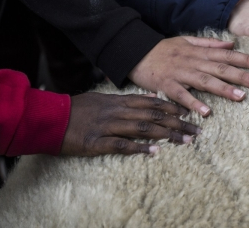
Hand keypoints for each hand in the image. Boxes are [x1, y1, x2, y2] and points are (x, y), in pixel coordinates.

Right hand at [60, 92, 199, 155]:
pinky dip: (139, 147)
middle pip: (154, 116)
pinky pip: (121, 144)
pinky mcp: (97, 142)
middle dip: (178, 123)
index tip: (190, 113)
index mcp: (120, 101)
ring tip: (185, 140)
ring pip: (143, 128)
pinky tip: (155, 151)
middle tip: (196, 130)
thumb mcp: (105, 98)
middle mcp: (118, 111)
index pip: (153, 103)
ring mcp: (108, 126)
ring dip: (167, 135)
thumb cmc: (79, 109)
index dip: (173, 108)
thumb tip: (152, 97)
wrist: (51, 118)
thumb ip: (129, 98)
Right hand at [129, 37, 248, 116]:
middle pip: (220, 68)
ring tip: (240, 97)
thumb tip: (231, 44)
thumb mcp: (188, 40)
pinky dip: (193, 103)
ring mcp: (180, 74)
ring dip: (224, 89)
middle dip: (241, 75)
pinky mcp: (167, 85)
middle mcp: (193, 62)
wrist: (136, 52)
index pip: (227, 55)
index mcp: (199, 52)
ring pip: (205, 81)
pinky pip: (182, 95)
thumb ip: (210, 43)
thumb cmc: (164, 48)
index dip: (245, 59)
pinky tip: (206, 112)